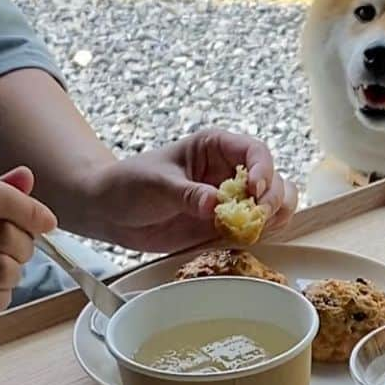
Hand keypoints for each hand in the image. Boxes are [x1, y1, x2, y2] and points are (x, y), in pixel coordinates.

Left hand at [87, 129, 298, 252]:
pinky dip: (263, 234)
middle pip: (273, 180)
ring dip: (273, 217)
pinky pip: (258, 228)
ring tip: (254, 229)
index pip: (255, 152)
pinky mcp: (227, 225)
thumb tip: (215, 205)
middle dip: (271, 199)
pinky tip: (248, 237)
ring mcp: (231, 199)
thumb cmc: (130, 184)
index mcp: (215, 147)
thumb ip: (188, 194)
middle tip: (255, 217)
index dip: (263, 170)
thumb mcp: (157, 184)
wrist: (110, 212)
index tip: (253, 190)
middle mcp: (230, 171)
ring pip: (274, 204)